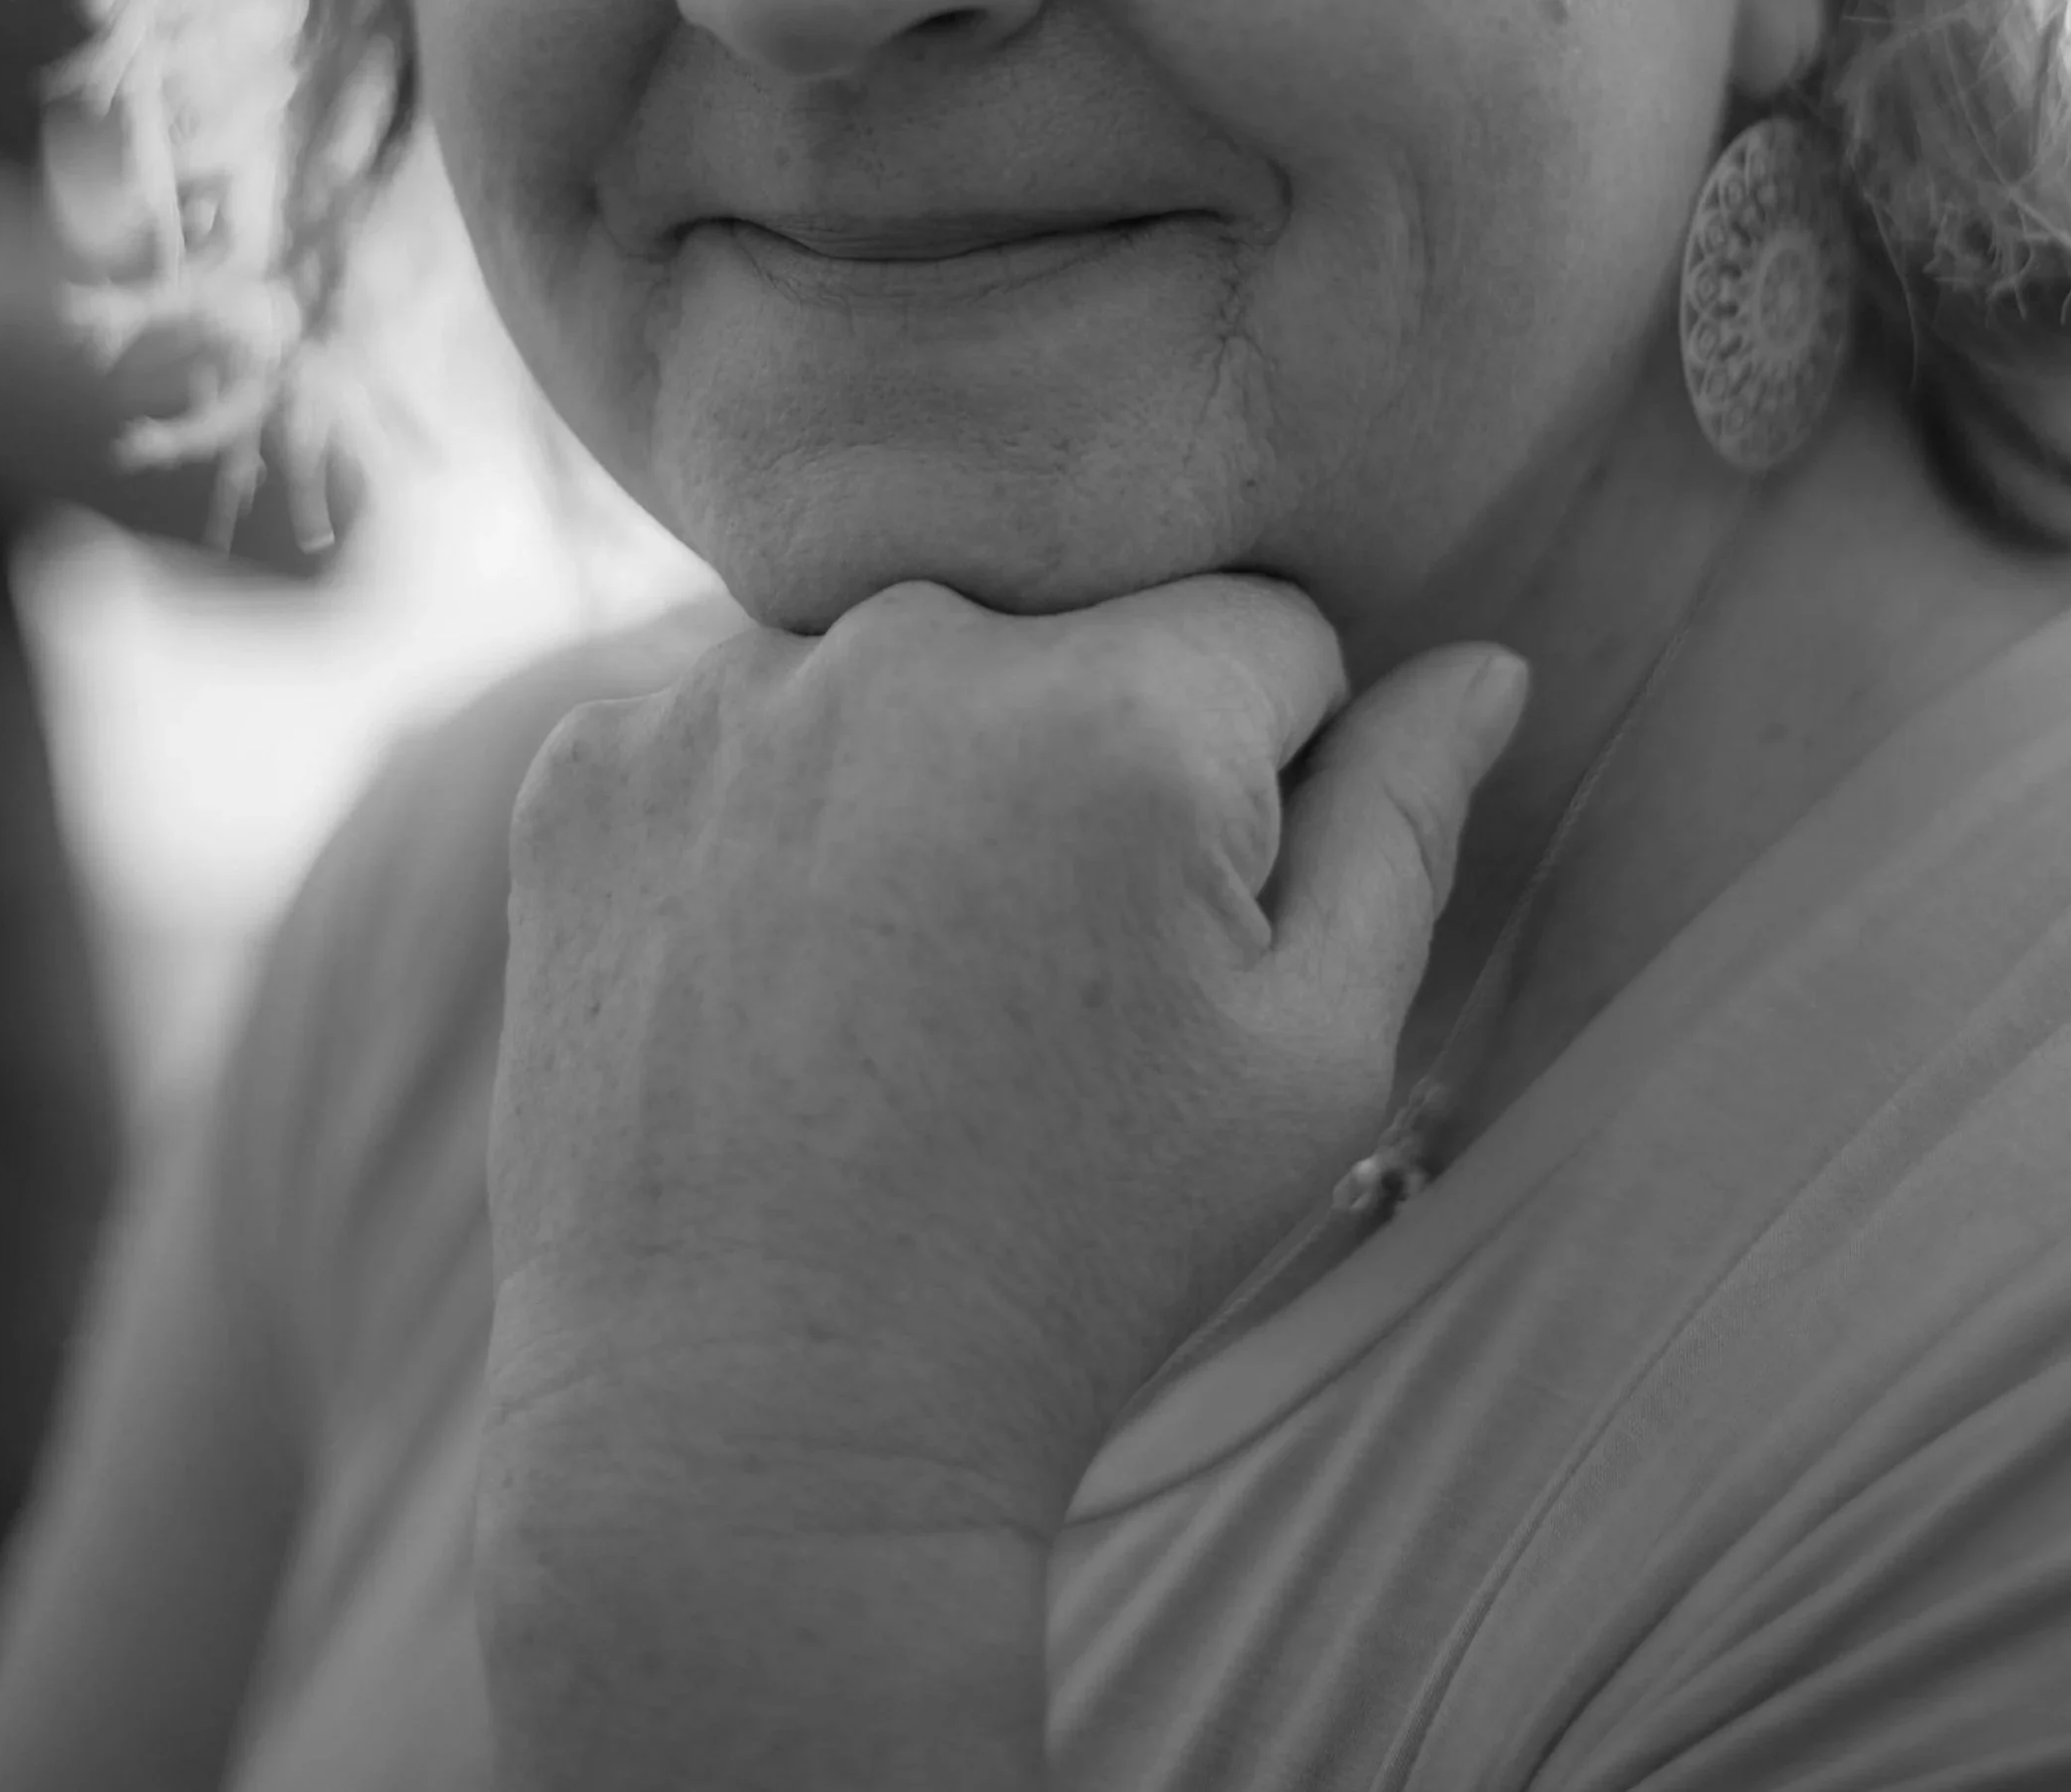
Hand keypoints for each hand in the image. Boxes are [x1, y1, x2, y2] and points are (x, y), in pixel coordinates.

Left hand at [483, 577, 1526, 1554]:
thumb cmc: (1068, 1261)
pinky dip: (766, 808)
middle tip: (1029, 979)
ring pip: (897, 670)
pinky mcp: (586, 761)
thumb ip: (1403, 826)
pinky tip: (767, 972)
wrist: (746, 1438)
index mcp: (1119, 712)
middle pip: (1072, 635)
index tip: (1183, 929)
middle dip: (1090, 760)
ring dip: (922, 768)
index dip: (1266, 778)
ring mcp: (719, 696)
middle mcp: (906, 647)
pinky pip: (737, 720)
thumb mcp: (1306, 1067)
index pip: (1269, 632)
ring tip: (891, 985)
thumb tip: (1483, 663)